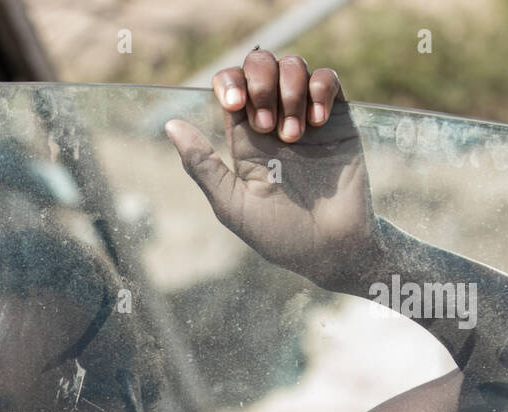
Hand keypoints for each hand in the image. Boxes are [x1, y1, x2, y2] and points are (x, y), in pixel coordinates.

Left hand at [164, 51, 381, 289]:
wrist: (332, 249)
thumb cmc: (279, 235)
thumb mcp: (232, 204)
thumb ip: (202, 165)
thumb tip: (170, 125)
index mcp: (244, 139)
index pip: (230, 86)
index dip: (229, 82)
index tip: (233, 105)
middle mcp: (274, 121)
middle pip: (260, 65)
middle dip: (259, 83)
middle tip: (266, 126)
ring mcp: (306, 117)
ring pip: (293, 66)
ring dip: (289, 90)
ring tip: (294, 134)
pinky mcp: (338, 119)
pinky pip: (327, 79)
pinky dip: (319, 91)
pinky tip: (317, 123)